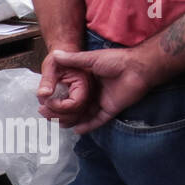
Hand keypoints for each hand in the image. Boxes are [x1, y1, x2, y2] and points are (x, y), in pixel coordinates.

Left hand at [36, 49, 94, 122]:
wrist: (64, 56)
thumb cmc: (59, 60)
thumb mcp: (51, 66)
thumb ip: (47, 80)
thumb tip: (43, 94)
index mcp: (84, 83)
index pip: (76, 104)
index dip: (59, 107)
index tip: (46, 102)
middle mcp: (89, 93)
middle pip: (78, 115)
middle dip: (57, 116)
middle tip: (42, 110)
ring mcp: (87, 99)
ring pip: (78, 118)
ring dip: (61, 121)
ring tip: (47, 113)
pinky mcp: (81, 102)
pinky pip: (77, 116)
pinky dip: (66, 120)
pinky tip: (55, 119)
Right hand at [39, 47, 154, 133]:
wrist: (138, 68)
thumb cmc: (117, 60)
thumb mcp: (92, 59)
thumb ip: (74, 59)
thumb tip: (56, 54)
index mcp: (90, 80)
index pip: (72, 90)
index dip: (60, 95)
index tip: (46, 100)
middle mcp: (95, 91)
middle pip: (77, 104)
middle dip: (63, 110)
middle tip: (48, 115)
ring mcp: (103, 100)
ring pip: (85, 114)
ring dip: (73, 119)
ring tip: (58, 124)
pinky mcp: (111, 108)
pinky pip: (98, 120)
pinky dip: (88, 126)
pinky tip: (77, 130)